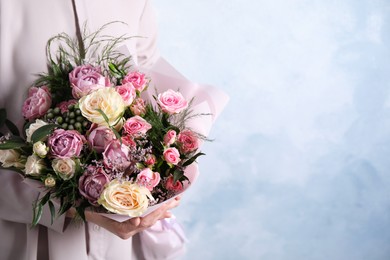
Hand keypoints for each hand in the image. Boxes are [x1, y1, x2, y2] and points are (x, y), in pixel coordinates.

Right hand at [66, 196, 180, 238]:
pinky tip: (168, 213)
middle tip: (175, 200)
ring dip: (163, 210)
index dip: (151, 216)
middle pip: (149, 220)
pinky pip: (147, 219)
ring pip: (150, 219)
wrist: (81, 210)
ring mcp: (130, 226)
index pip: (141, 222)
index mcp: (122, 228)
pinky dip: (157, 214)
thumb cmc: (89, 208)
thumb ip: (114, 217)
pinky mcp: (132, 222)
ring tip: (175, 202)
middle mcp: (128, 229)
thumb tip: (137, 221)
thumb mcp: (98, 210)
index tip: (164, 209)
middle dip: (163, 210)